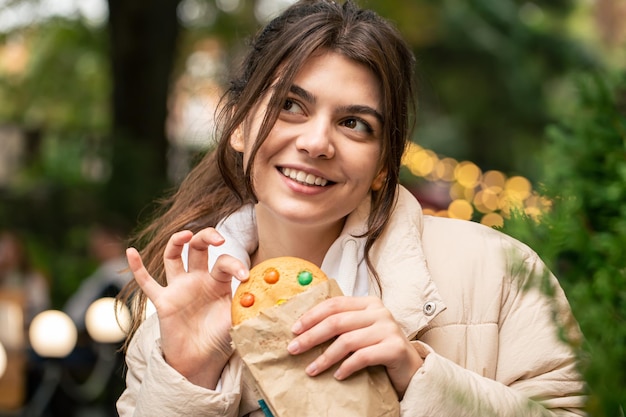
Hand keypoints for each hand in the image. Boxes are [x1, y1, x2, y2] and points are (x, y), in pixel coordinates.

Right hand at [126, 228, 248, 388]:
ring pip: (174, 256)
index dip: (235, 265)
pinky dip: (137, 268)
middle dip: (207, 237)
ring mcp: (179, 288)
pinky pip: (147, 283)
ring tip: (186, 234)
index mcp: (218, 282)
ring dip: (177, 241)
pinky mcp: (163, 302)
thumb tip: (260, 292)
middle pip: (198, 248)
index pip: (224, 262)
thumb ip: (245, 304)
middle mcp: (198, 280)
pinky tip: (131, 251)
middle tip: (219, 239)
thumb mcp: (237, 318)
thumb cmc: (220, 339)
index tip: (245, 277)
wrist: (201, 362)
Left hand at [287, 296, 423, 397]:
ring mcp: (389, 329)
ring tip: (311, 369)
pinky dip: (346, 367)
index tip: (294, 329)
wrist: (410, 369)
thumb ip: (342, 324)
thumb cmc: (380, 349)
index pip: (335, 304)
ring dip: (325, 357)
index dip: (312, 316)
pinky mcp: (395, 348)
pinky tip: (337, 375)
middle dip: (311, 336)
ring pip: (347, 341)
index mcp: (368, 303)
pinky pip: (363, 357)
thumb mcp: (361, 331)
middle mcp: (380, 312)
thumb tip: (304, 329)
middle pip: (337, 322)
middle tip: (294, 349)